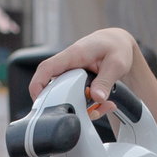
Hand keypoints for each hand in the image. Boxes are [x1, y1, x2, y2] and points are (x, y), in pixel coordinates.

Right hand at [28, 27, 148, 117]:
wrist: (118, 43)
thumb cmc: (116, 47)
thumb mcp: (116, 63)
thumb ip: (106, 81)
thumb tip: (96, 98)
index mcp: (74, 55)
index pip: (47, 68)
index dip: (38, 85)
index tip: (39, 101)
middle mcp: (68, 65)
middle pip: (52, 87)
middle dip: (63, 105)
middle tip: (81, 113)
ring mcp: (71, 75)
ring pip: (66, 96)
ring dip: (81, 108)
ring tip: (101, 109)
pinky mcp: (76, 82)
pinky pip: (77, 98)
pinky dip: (89, 106)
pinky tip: (104, 105)